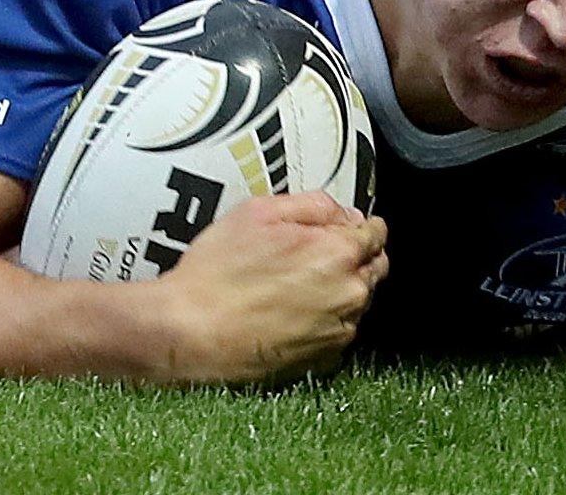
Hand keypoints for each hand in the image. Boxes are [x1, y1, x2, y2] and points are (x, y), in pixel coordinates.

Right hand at [162, 191, 388, 385]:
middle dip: (356, 257)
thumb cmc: (215, 274)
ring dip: (341, 290)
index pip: (377, 233)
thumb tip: (343, 213)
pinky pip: (340, 332)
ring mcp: (338, 331)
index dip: (361, 226)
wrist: (188, 331)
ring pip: (358, 301)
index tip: (349, 229)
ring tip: (295, 287)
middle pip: (375, 268)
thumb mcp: (258, 213)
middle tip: (318, 255)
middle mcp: (348, 294)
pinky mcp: (323, 360)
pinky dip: (326, 322)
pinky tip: (291, 315)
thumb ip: (312, 205)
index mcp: (337, 252)